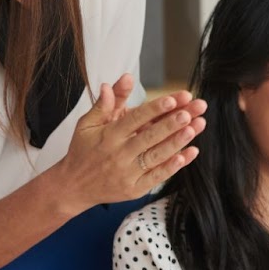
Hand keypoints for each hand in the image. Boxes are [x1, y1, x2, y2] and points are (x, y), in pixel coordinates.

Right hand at [52, 74, 205, 211]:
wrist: (73, 187)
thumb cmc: (82, 150)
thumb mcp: (87, 124)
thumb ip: (106, 103)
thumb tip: (119, 80)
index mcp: (109, 135)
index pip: (135, 119)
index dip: (155, 109)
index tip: (173, 99)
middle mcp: (119, 154)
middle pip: (150, 136)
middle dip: (171, 123)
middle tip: (190, 111)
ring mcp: (128, 173)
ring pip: (157, 156)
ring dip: (178, 142)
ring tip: (196, 126)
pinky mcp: (135, 189)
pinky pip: (157, 176)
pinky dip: (174, 165)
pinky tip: (190, 152)